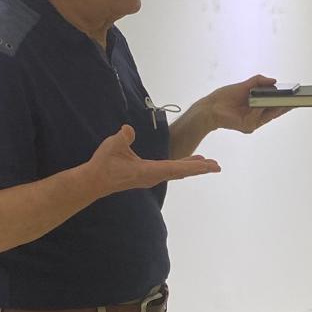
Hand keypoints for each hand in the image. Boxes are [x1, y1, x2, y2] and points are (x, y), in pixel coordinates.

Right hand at [87, 125, 218, 193]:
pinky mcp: (146, 176)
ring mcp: (151, 177)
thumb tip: (129, 130)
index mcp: (149, 170)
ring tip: (207, 163)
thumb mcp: (113, 146)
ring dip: (192, 167)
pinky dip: (181, 167)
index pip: (176, 167)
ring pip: (176, 171)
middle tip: (217, 166)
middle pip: (181, 171)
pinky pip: (169, 171)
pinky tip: (186, 164)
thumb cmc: (103, 164)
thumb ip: (123, 137)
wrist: (94, 181)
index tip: (210, 166)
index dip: (194, 165)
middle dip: (200, 168)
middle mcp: (154, 176)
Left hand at [204, 74, 291, 134]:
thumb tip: (274, 81)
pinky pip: (258, 116)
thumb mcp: (244, 85)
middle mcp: (258, 116)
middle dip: (287, 105)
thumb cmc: (225, 97)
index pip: (275, 104)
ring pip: (270, 114)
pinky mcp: (248, 126)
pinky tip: (259, 102)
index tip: (297, 96)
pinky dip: (259, 108)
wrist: (210, 107)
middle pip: (276, 111)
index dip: (286, 101)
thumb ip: (259, 81)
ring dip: (277, 106)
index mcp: (258, 107)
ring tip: (286, 99)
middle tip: (297, 99)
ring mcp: (253, 122)